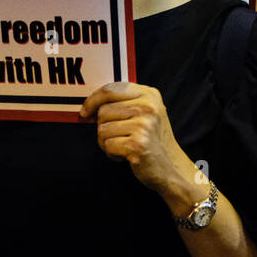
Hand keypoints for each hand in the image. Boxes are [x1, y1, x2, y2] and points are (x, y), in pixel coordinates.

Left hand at [81, 82, 200, 212]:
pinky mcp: (137, 144)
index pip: (110, 89)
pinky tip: (126, 154)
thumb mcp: (145, 113)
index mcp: (149, 94)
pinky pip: (107, 145)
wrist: (171, 166)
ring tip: (124, 145)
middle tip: (118, 136)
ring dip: (107, 142)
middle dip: (103, 127)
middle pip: (103, 111)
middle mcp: (148, 107)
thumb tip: (89, 106)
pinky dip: (112, 153)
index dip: (92, 100)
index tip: (85, 112)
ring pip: (102, 129)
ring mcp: (144, 125)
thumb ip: (124, 103)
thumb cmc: (152, 140)